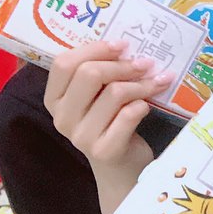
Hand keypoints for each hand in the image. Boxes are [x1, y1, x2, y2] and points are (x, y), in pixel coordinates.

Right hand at [44, 39, 173, 182]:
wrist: (122, 168)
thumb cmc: (112, 123)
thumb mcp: (98, 97)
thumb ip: (101, 74)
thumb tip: (125, 45)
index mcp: (55, 98)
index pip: (64, 63)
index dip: (95, 49)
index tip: (122, 45)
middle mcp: (61, 117)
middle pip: (89, 74)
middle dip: (123, 65)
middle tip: (146, 63)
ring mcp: (81, 136)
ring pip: (114, 92)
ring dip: (141, 84)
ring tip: (157, 82)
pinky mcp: (104, 150)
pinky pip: (128, 115)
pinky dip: (143, 105)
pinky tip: (148, 106)